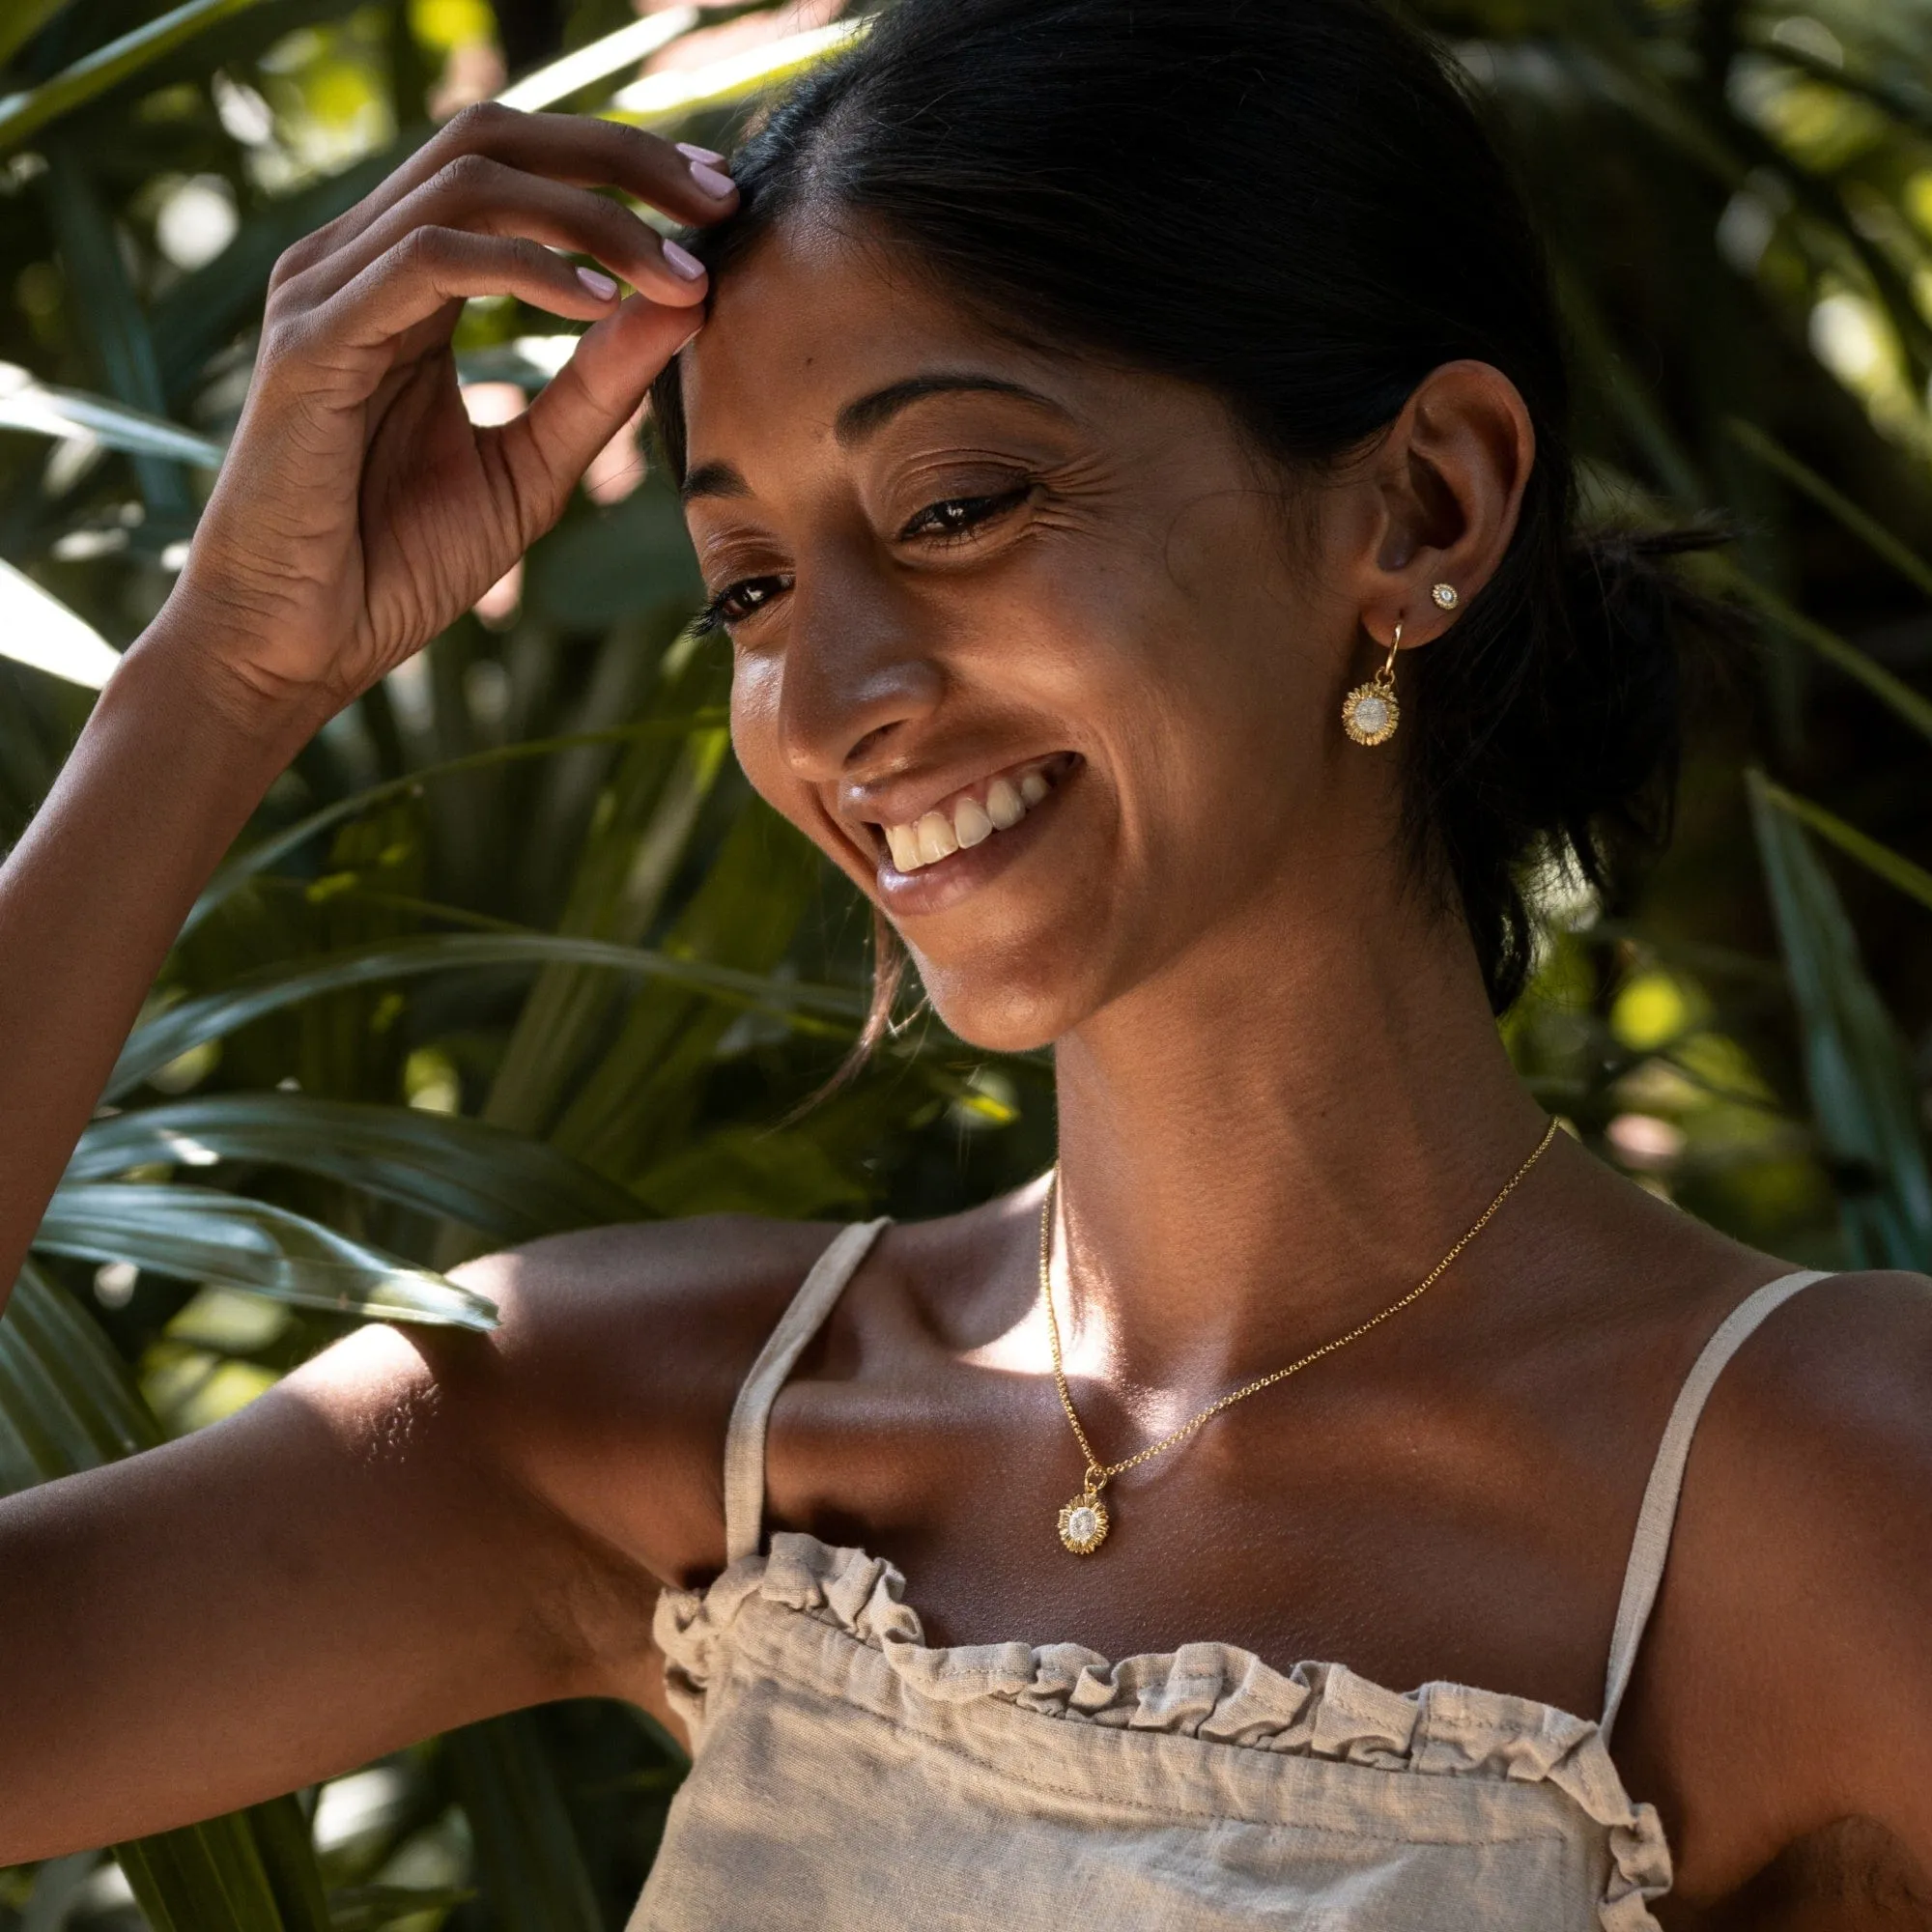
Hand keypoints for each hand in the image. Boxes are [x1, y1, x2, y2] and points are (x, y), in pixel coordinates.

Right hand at [166, 104, 728, 726]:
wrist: (294, 647)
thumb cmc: (395, 565)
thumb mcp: (531, 468)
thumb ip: (598, 386)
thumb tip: (690, 302)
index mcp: (404, 281)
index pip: (514, 169)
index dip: (620, 166)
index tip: (718, 201)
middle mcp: (357, 261)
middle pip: (493, 138)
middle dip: (619, 158)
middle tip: (718, 199)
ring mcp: (327, 291)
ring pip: (469, 185)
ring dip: (591, 217)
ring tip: (679, 271)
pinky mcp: (313, 341)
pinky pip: (430, 260)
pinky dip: (526, 269)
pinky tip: (600, 304)